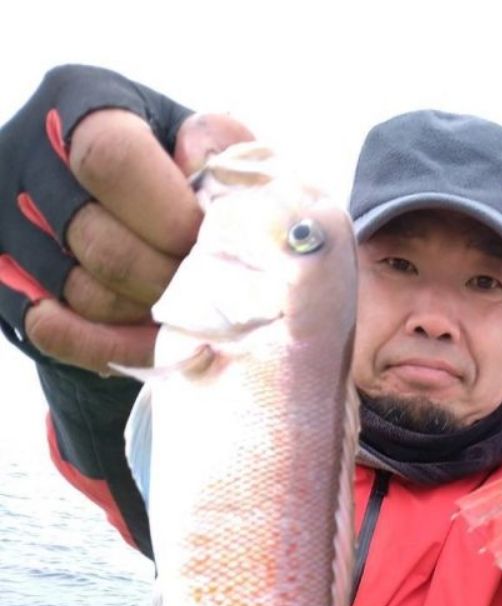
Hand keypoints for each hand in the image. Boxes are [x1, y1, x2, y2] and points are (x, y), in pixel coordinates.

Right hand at [0, 65, 251, 373]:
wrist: (118, 211)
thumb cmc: (172, 172)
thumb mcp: (200, 144)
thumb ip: (220, 151)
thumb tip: (209, 175)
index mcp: (81, 103)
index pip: (113, 159)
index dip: (169, 215)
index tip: (206, 244)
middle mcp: (29, 157)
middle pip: (100, 240)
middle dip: (166, 279)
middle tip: (204, 292)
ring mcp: (10, 222)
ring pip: (84, 293)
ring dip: (147, 315)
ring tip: (184, 310)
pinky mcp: (8, 281)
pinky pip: (55, 332)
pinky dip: (112, 346)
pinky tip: (151, 342)